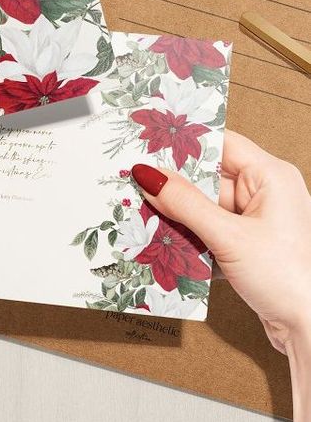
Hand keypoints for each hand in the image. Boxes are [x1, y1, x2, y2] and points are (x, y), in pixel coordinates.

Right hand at [132, 130, 310, 353]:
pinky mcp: (248, 244)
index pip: (220, 144)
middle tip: (134, 185)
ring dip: (178, 216)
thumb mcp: (228, 237)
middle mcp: (265, 192)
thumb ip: (185, 204)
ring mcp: (256, 219)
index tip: (146, 144)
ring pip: (203, 206)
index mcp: (270, 176)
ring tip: (144, 217)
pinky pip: (209, 229)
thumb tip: (147, 174)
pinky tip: (166, 242)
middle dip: (173, 187)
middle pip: (206, 177)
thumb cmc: (288, 279)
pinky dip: (189, 236)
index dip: (184, 143)